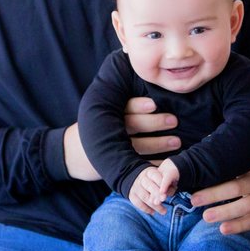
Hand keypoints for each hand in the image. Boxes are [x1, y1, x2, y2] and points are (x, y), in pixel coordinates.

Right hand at [63, 97, 180, 180]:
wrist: (72, 154)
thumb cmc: (95, 127)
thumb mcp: (100, 112)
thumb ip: (120, 102)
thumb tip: (151, 83)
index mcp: (105, 114)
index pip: (123, 107)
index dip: (139, 105)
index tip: (154, 104)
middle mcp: (108, 131)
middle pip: (132, 126)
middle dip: (154, 123)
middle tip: (174, 121)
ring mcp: (111, 150)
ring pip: (137, 146)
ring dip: (159, 144)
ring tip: (177, 142)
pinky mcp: (115, 167)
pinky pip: (138, 165)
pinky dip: (154, 165)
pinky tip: (168, 162)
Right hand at [129, 160, 178, 214]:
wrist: (134, 179)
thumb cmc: (152, 179)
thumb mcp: (158, 176)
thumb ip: (164, 182)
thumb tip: (172, 190)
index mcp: (148, 172)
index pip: (154, 175)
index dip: (160, 182)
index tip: (166, 189)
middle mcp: (141, 179)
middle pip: (148, 185)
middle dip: (156, 193)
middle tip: (164, 198)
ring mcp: (135, 188)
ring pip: (144, 197)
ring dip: (155, 205)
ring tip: (164, 211)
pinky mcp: (131, 196)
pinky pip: (138, 204)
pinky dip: (146, 209)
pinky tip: (153, 212)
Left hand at [189, 148, 249, 234]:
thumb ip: (234, 148)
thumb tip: (208, 140)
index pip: (234, 168)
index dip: (217, 172)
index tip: (198, 176)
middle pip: (236, 189)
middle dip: (214, 195)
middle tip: (194, 199)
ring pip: (245, 207)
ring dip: (225, 213)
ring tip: (206, 217)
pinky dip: (239, 226)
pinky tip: (223, 230)